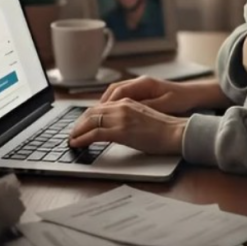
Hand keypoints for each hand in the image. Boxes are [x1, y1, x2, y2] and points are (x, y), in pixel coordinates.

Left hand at [69, 99, 186, 153]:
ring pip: (90, 121)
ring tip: (72, 140)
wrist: (175, 132)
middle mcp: (122, 106)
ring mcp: (121, 118)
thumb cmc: (164, 129)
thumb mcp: (142, 117)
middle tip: (72, 134)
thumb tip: (114, 128)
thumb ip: (127, 118)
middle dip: (79, 124)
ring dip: (77, 131)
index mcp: (127, 101)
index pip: (100, 107)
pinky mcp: (121, 131)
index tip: (80, 125)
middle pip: (91, 112)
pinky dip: (82, 138)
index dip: (86, 117)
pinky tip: (77, 144)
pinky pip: (95, 133)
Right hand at [99, 75, 200, 113]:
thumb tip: (128, 110)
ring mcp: (140, 86)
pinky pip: (123, 97)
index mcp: (144, 83)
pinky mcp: (142, 92)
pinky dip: (114, 106)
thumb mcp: (165, 105)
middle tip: (91, 119)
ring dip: (106, 105)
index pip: (118, 91)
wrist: (193, 95)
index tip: (98, 115)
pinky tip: (111, 117)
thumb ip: (147, 107)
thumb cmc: (181, 99)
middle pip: (113, 91)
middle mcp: (140, 82)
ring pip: (116, 94)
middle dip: (101, 105)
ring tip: (96, 119)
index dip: (106, 104)